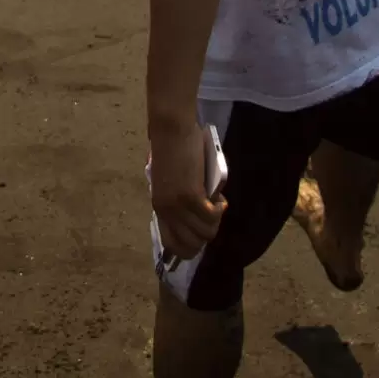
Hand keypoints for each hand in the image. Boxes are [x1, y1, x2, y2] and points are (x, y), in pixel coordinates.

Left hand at [148, 114, 225, 261]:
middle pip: (191, 245)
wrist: (171, 130)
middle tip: (213, 215)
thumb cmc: (171, 149)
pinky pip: (211, 217)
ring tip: (217, 205)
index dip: (190, 247)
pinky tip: (219, 199)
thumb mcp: (170, 182)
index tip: (202, 235)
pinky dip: (219, 211)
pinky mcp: (190, 195)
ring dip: (216, 222)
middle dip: (207, 235)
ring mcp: (177, 205)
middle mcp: (166, 211)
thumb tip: (197, 213)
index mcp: (159, 208)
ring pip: (204, 233)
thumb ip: (178, 199)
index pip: (172, 244)